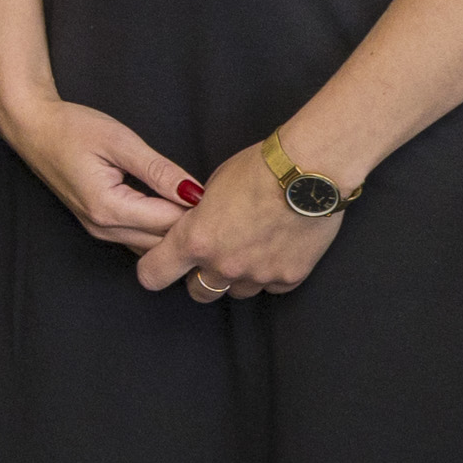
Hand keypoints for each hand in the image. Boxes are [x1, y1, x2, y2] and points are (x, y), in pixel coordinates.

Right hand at [0, 92, 200, 254]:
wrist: (31, 128)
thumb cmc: (71, 128)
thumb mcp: (121, 141)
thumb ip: (159, 170)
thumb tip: (196, 192)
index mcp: (109, 208)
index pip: (169, 223)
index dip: (198, 211)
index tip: (221, 195)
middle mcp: (103, 228)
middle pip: (162, 243)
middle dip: (190, 227)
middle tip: (217, 202)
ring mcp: (98, 230)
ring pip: (151, 245)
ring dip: (175, 231)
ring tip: (198, 207)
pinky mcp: (98, 225)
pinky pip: (138, 238)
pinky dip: (158, 230)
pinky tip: (173, 210)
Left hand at [133, 145, 349, 302]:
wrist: (309, 172)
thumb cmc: (257, 169)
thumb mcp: (210, 188)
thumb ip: (198, 218)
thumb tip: (193, 228)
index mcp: (195, 240)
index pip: (153, 274)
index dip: (153, 269)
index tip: (160, 263)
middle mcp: (223, 264)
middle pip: (198, 292)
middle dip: (199, 277)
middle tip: (212, 255)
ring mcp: (257, 275)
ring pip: (236, 292)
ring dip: (237, 277)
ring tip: (250, 247)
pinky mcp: (289, 278)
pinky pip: (270, 287)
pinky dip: (269, 274)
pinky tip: (276, 250)